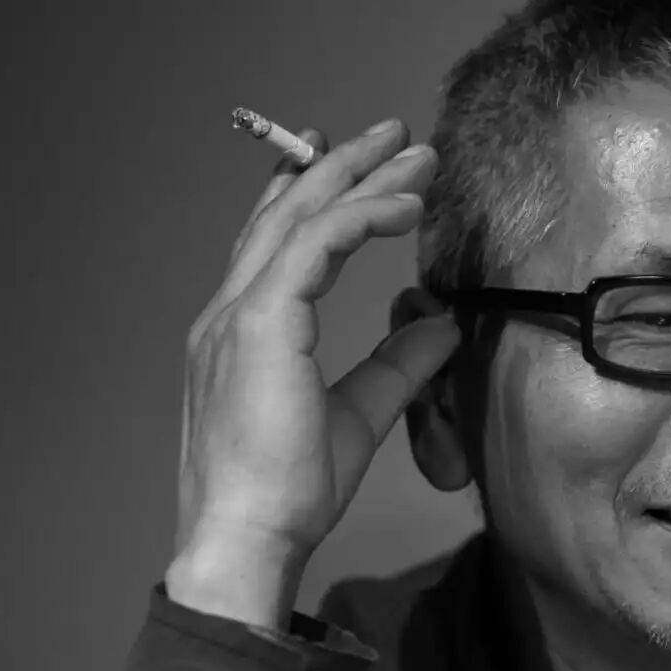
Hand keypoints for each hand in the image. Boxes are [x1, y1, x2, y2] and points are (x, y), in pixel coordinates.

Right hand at [167, 118, 460, 619]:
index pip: (274, 243)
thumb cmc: (287, 491)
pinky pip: (317, 246)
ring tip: (410, 151)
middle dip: (339, 166)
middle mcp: (229, 313)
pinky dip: (362, 217)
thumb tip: (440, 326)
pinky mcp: (260, 323)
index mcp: (240, 332)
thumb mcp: (359, 414)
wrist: (247, 537)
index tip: (353, 165)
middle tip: (389, 133)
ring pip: (301, 218)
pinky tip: (404, 207)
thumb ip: (396, 366)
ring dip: (358, 176)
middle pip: (286, 215)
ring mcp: (237, 314)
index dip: (311, 196)